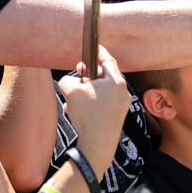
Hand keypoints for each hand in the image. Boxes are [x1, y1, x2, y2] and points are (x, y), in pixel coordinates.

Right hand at [60, 49, 130, 169]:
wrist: (97, 145)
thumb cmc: (87, 115)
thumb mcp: (71, 92)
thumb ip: (68, 81)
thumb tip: (69, 82)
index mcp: (117, 81)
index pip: (107, 60)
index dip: (98, 52)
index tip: (92, 47)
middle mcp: (123, 92)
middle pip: (105, 76)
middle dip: (88, 75)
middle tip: (78, 72)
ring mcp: (121, 106)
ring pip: (101, 92)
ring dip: (85, 92)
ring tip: (70, 99)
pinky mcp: (116, 118)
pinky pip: (101, 105)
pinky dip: (89, 104)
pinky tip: (73, 111)